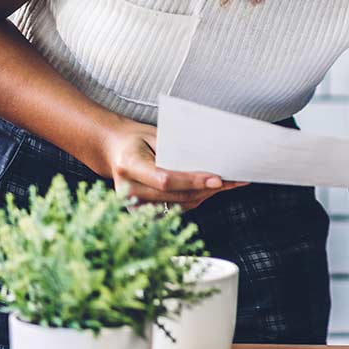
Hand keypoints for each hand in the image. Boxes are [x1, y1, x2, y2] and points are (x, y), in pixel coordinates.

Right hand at [100, 118, 245, 210]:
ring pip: (180, 205)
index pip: (166, 180)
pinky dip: (196, 199)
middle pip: (176, 195)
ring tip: (229, 184)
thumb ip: (177, 149)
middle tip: (233, 181)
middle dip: (207, 188)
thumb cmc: (138, 140)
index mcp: (129, 165)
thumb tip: (209, 160)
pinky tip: (211, 190)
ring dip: (206, 195)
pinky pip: (176, 209)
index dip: (193, 181)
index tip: (217, 179)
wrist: (115, 150)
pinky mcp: (142, 213)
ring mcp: (134, 205)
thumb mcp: (154, 136)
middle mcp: (129, 189)